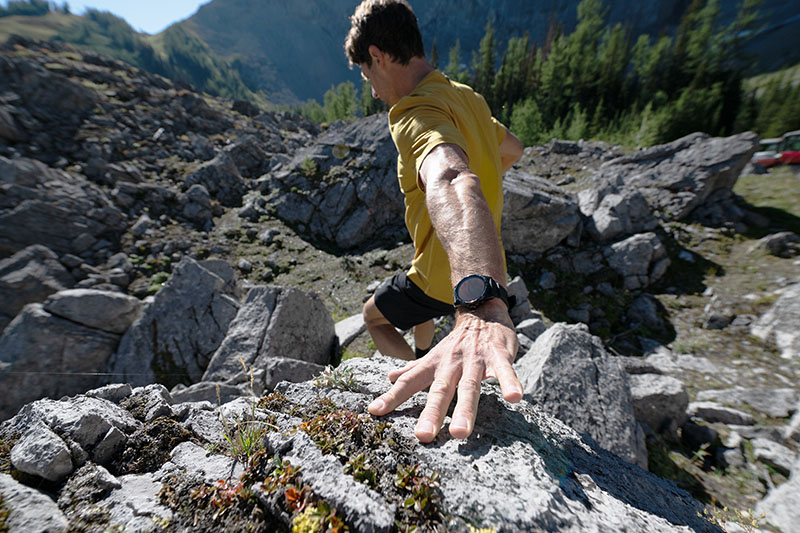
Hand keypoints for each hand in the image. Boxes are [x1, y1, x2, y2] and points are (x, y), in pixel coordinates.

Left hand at [367, 298, 521, 441]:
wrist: (483, 313)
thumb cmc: (456, 344)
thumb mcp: (433, 356)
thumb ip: (413, 370)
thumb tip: (390, 378)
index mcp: (434, 365)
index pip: (409, 382)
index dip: (392, 396)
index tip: (374, 412)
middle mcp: (451, 364)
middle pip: (440, 390)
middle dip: (431, 413)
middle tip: (423, 436)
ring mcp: (475, 361)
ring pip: (470, 387)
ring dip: (465, 410)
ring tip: (460, 433)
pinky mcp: (499, 356)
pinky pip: (505, 371)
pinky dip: (509, 383)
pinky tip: (514, 398)